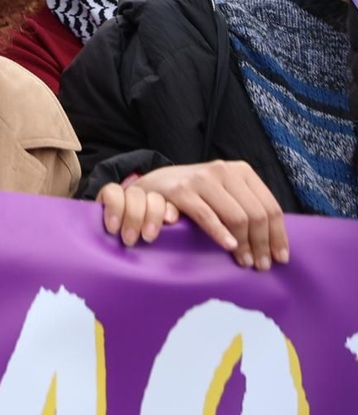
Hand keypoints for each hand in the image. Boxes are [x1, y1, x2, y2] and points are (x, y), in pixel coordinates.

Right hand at [101, 161, 288, 268]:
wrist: (155, 182)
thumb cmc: (197, 193)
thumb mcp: (226, 193)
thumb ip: (247, 207)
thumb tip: (276, 243)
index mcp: (241, 170)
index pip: (270, 207)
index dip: (277, 235)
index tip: (280, 258)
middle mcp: (223, 170)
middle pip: (256, 214)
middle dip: (262, 244)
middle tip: (260, 265)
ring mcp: (201, 179)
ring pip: (237, 216)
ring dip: (244, 244)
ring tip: (245, 262)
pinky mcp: (181, 190)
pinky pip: (208, 216)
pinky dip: (220, 233)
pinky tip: (228, 246)